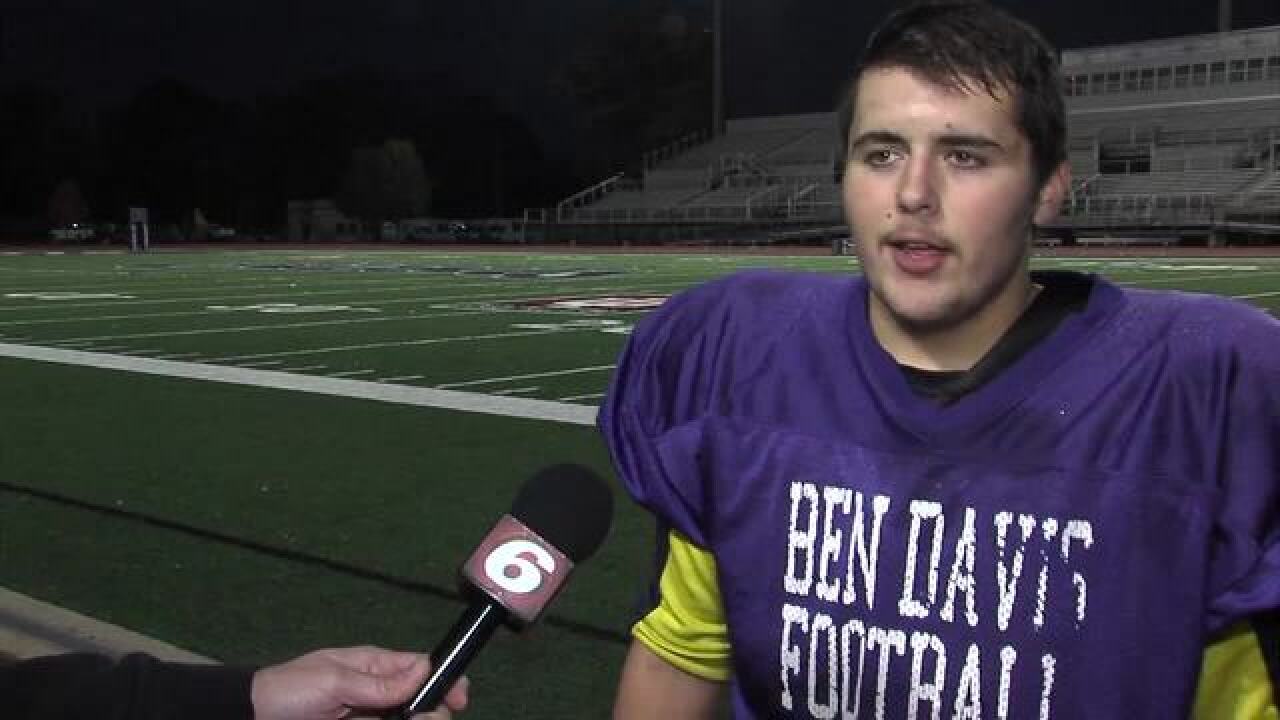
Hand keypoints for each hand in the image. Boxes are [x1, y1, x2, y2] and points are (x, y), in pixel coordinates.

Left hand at [250, 645, 468, 719]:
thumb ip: (377, 682)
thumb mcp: (332, 680)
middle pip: (422, 702)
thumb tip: (423, 672)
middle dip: (432, 711)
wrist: (252, 718)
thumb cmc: (290, 690)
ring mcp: (369, 718)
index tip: (458, 698)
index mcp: (374, 667)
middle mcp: (378, 694)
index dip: (444, 680)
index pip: (420, 669)